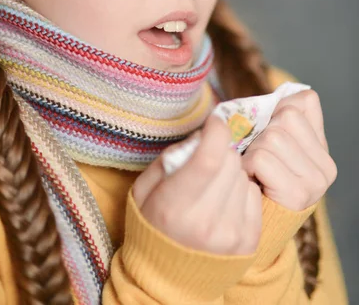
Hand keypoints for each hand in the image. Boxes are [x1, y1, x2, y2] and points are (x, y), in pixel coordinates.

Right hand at [132, 114, 261, 255]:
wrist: (169, 277)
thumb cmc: (153, 222)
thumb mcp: (145, 188)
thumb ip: (171, 158)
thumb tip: (204, 135)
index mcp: (175, 206)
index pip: (210, 157)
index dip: (216, 131)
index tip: (213, 123)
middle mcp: (206, 223)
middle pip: (230, 161)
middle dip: (220, 151)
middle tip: (206, 161)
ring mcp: (231, 235)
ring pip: (243, 175)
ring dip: (230, 172)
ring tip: (213, 186)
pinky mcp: (249, 242)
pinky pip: (255, 193)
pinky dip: (242, 190)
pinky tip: (225, 200)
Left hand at [241, 89, 336, 209]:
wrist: (253, 222)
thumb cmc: (258, 174)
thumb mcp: (273, 141)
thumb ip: (282, 116)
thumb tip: (286, 94)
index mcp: (322, 147)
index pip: (305, 101)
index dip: (278, 110)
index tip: (267, 130)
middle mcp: (327, 166)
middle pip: (285, 118)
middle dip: (261, 132)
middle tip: (256, 155)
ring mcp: (316, 182)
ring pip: (272, 137)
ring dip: (251, 150)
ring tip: (253, 168)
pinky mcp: (298, 195)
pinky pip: (262, 158)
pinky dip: (247, 165)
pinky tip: (250, 179)